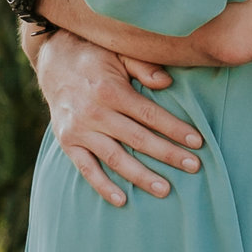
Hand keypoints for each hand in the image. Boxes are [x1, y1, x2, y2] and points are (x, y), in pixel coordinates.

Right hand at [34, 30, 202, 207]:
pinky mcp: (67, 142)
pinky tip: (121, 200)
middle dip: (168, 154)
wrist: (54, 58)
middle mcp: (94, 112)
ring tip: (165, 190)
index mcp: (110, 89)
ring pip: (115, 158)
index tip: (198, 142)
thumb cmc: (96, 55)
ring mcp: (79, 130)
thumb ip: (143, 66)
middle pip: (137, 138)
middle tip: (194, 167)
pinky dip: (102, 186)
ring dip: (141, 176)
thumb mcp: (119, 51)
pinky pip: (85, 168)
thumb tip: (168, 83)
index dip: (175, 129)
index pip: (149, 114)